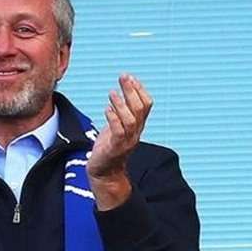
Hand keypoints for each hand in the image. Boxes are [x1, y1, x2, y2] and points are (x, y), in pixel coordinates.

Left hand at [87, 74, 152, 209]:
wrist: (104, 173)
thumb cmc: (108, 148)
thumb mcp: (116, 127)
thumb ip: (120, 113)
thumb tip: (120, 92)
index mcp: (137, 126)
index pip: (146, 105)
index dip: (140, 90)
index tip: (130, 77)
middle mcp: (135, 133)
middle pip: (140, 109)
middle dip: (132, 91)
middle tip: (122, 77)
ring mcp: (126, 142)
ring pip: (131, 120)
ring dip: (122, 104)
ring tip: (111, 93)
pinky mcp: (115, 149)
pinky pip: (118, 132)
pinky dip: (113, 119)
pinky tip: (106, 109)